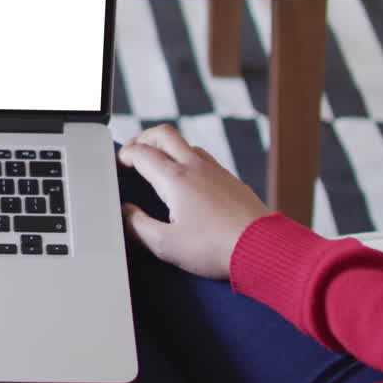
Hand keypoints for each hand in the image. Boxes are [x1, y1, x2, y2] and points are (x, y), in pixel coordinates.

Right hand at [118, 124, 270, 280]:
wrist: (263, 248)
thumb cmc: (215, 248)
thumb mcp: (166, 245)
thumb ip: (138, 227)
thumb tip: (126, 213)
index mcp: (175, 179)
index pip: (142, 154)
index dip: (124, 155)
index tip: (118, 162)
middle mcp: (195, 167)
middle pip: (163, 134)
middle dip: (143, 137)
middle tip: (134, 150)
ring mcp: (216, 171)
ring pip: (186, 144)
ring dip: (167, 147)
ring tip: (159, 164)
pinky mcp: (231, 180)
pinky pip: (204, 158)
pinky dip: (187, 159)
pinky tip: (188, 179)